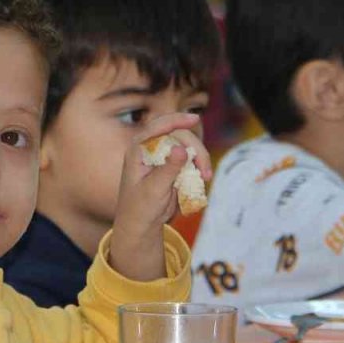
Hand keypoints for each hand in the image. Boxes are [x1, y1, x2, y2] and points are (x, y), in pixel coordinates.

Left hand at [109, 113, 212, 280]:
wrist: (141, 224)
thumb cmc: (140, 207)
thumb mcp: (154, 189)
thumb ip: (168, 168)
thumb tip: (180, 148)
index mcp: (138, 148)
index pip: (158, 126)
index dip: (177, 120)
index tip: (195, 118)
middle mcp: (151, 148)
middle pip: (179, 136)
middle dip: (196, 150)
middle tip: (205, 171)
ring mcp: (163, 156)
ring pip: (188, 147)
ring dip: (200, 160)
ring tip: (205, 178)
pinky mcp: (173, 165)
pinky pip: (190, 159)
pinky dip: (198, 168)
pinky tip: (201, 180)